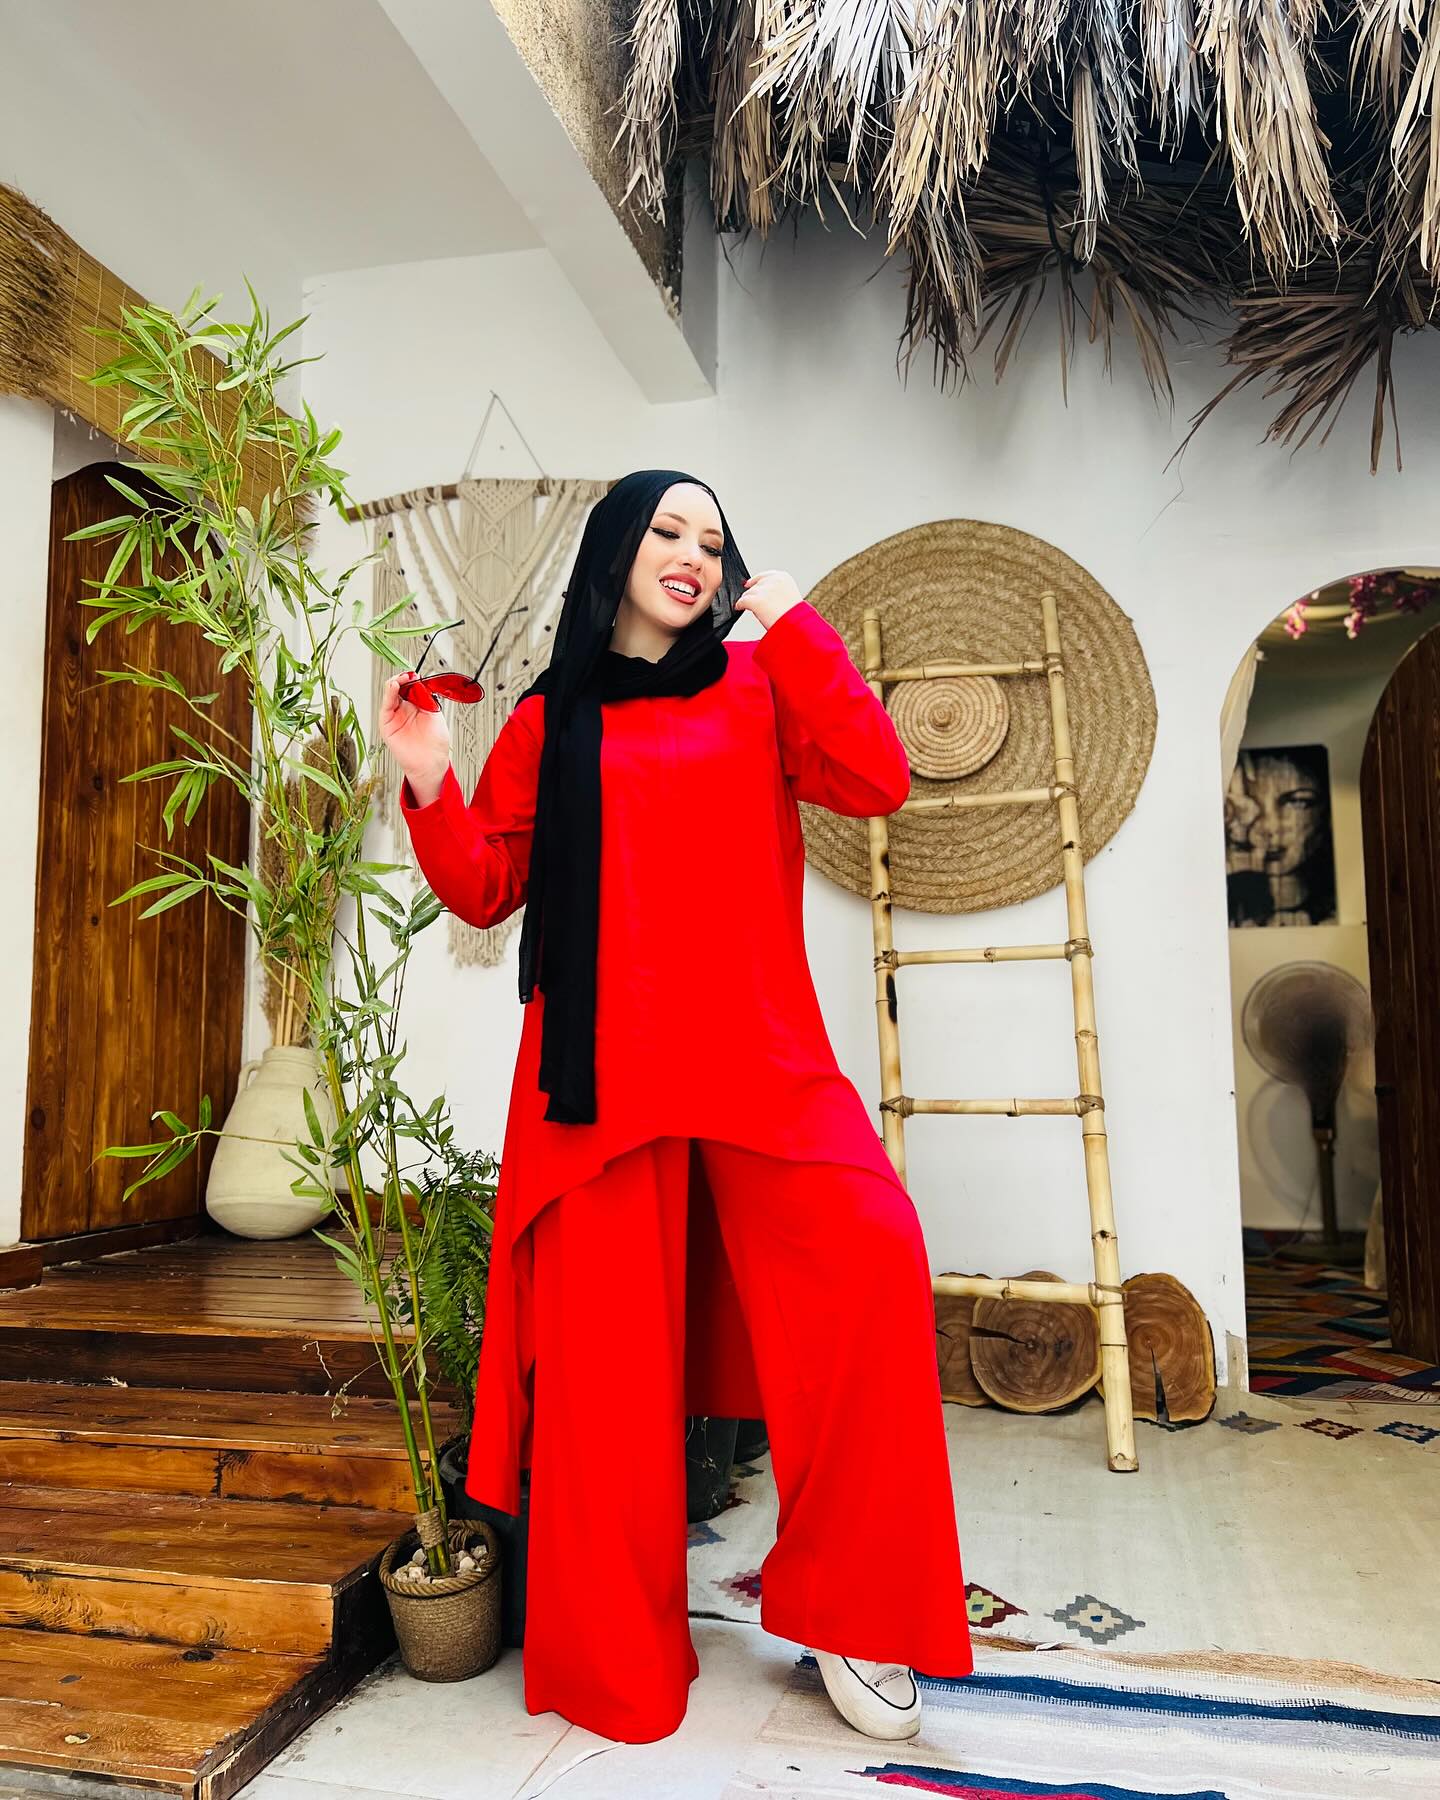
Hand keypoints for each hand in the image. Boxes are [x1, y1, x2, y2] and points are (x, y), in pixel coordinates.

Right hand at [379, 671, 451, 792]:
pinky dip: (389, 693)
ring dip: (395, 682)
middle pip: (398, 687)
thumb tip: (419, 682)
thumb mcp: (435, 714)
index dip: (412, 679)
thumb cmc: (435, 743)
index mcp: (416, 706)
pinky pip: (386, 705)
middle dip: (403, 678)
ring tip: (403, 678)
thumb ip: (426, 698)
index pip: (410, 686)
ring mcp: (395, 716)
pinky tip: (395, 686)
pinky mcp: (387, 724)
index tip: (416, 675)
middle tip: (410, 675)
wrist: (431, 763)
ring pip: (390, 693)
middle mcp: (404, 710)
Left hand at [735, 570, 802, 630]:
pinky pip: (742, 601)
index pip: (764, 575)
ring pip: (748, 593)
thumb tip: (758, 591)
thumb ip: (775, 590)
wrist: (796, 627)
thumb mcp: (788, 596)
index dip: (755, 581)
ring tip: (756, 611)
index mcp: (783, 578)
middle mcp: (773, 581)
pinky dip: (739, 605)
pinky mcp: (756, 600)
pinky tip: (740, 608)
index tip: (748, 584)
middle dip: (754, 594)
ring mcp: (764, 590)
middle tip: (758, 605)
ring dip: (748, 601)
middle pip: (755, 585)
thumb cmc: (794, 616)